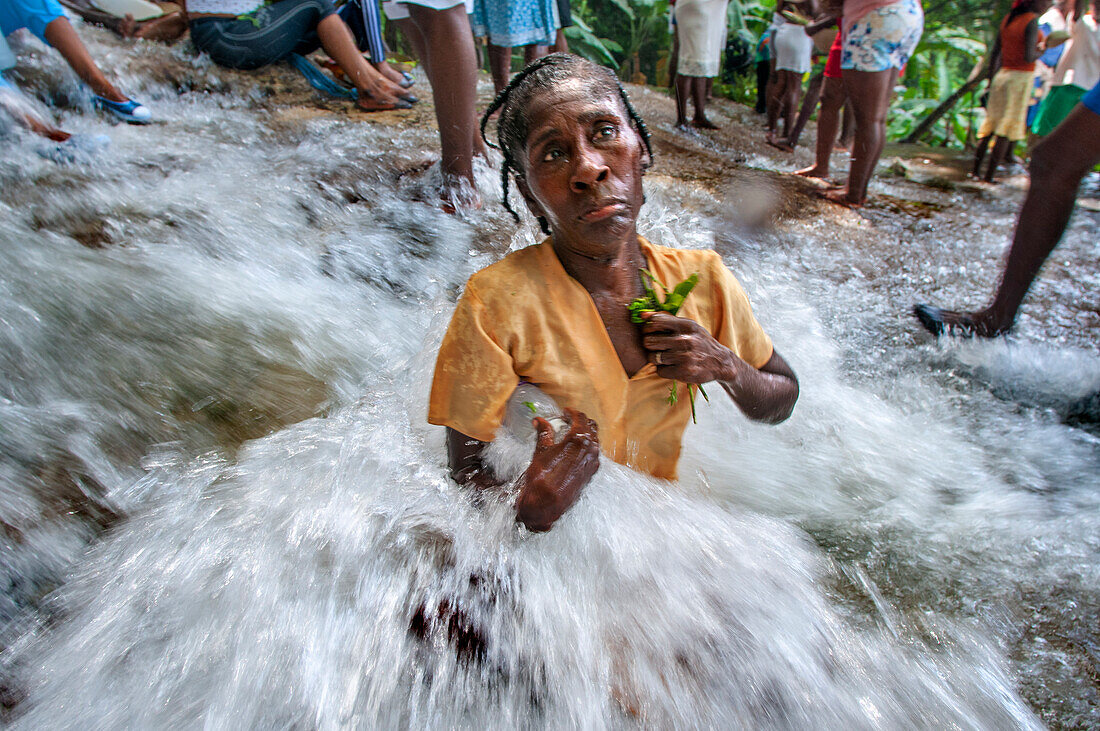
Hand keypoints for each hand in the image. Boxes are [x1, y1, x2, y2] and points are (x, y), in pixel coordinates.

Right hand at [515, 408, 599, 531]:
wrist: (547, 503)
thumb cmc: (542, 477)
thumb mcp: (541, 451)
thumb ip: (544, 432)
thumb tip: (540, 421)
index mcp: (579, 439)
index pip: (580, 418)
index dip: (572, 412)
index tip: (565, 412)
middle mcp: (590, 449)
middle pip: (591, 427)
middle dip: (580, 421)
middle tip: (568, 421)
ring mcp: (593, 461)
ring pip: (594, 440)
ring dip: (585, 434)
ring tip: (571, 434)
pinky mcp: (592, 472)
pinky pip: (593, 453)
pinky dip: (586, 447)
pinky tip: (576, 450)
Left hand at [640, 311, 735, 384]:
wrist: (720, 362)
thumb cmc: (699, 342)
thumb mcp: (687, 326)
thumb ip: (665, 319)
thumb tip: (642, 315)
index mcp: (686, 325)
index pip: (655, 322)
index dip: (648, 328)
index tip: (651, 332)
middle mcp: (685, 340)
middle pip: (649, 341)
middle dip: (650, 345)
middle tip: (658, 347)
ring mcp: (685, 357)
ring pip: (653, 357)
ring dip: (656, 359)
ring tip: (666, 357)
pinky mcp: (684, 372)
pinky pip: (660, 371)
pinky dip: (664, 370)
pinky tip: (673, 367)